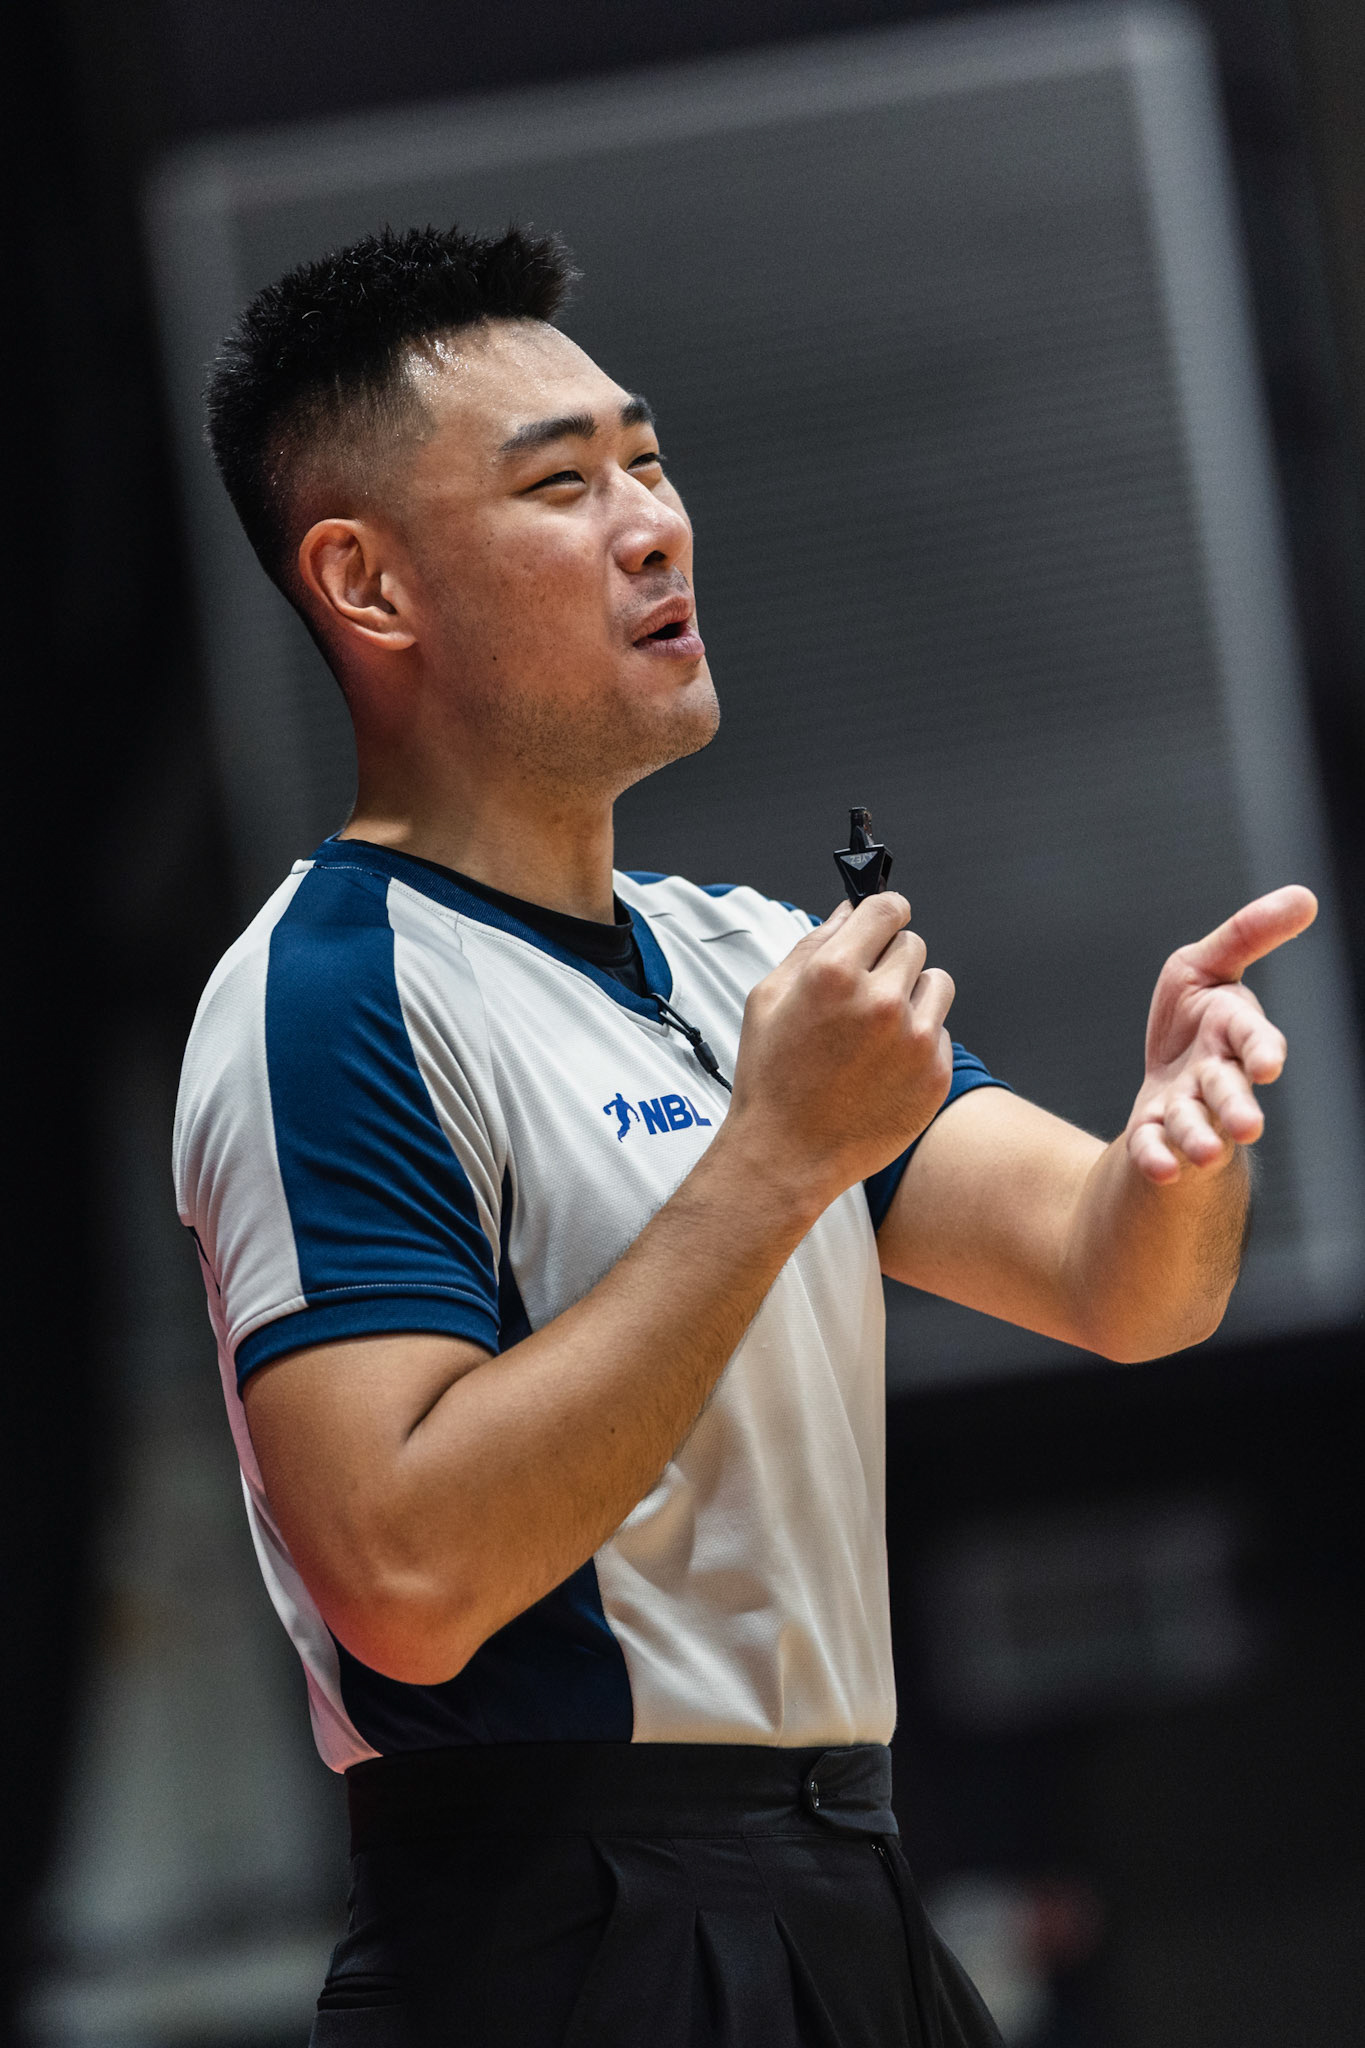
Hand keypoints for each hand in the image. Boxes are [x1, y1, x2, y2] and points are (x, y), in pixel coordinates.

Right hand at [726, 892, 955, 1204]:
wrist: (788, 1155)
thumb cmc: (771, 1078)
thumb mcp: (768, 999)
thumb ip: (811, 945)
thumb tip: (849, 911)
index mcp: (835, 974)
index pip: (887, 909)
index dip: (885, 912)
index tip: (884, 922)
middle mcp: (882, 1002)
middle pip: (913, 944)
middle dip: (889, 961)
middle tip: (863, 994)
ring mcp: (914, 1040)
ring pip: (937, 984)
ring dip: (913, 996)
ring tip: (876, 1030)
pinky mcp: (935, 1074)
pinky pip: (941, 1032)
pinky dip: (918, 1041)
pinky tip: (882, 1065)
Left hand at [1126, 885, 1316, 1184]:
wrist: (1167, 1074)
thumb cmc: (1193, 1014)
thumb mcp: (1208, 963)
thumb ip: (1249, 934)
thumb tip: (1307, 896)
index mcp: (1232, 1029)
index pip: (1252, 1038)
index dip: (1261, 1049)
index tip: (1268, 1063)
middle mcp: (1217, 1073)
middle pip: (1228, 1090)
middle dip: (1237, 1105)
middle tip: (1250, 1127)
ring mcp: (1188, 1106)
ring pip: (1194, 1124)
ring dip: (1199, 1139)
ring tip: (1204, 1154)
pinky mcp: (1158, 1131)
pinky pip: (1155, 1145)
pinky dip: (1157, 1156)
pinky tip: (1160, 1168)